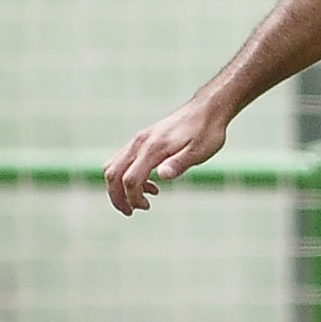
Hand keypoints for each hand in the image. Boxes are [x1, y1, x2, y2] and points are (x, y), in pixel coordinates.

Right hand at [103, 97, 228, 214]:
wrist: (207, 109)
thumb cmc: (207, 132)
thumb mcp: (200, 151)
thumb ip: (180, 163)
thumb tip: (162, 176)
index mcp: (153, 148)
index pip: (130, 179)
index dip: (133, 198)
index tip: (146, 207)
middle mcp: (140, 142)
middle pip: (113, 173)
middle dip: (117, 196)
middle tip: (131, 212)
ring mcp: (139, 140)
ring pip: (114, 165)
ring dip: (120, 187)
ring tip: (142, 200)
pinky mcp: (142, 139)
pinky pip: (123, 159)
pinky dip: (127, 175)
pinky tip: (150, 184)